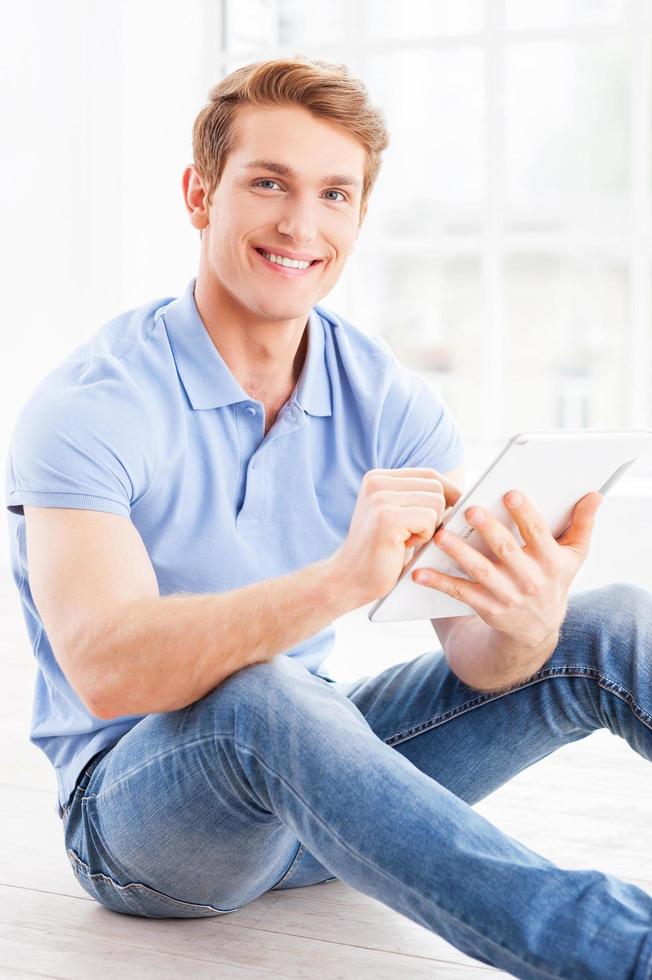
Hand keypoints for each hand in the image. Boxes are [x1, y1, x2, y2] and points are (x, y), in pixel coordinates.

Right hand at [331, 467, 463, 606]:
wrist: (350, 580)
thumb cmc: (381, 551)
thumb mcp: (397, 514)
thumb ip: (418, 497)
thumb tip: (465, 493)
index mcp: (378, 478)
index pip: (430, 475)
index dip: (447, 495)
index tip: (449, 515)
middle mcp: (376, 482)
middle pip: (437, 486)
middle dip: (436, 514)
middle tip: (414, 534)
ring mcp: (380, 498)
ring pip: (437, 501)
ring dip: (430, 527)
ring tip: (406, 539)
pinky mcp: (387, 517)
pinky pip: (430, 518)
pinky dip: (424, 537)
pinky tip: (403, 546)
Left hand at [412, 489, 603, 647]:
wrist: (537, 629)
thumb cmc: (554, 579)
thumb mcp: (574, 556)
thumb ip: (583, 524)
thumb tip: (595, 494)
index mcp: (551, 561)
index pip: (537, 533)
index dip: (524, 514)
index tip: (509, 493)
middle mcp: (529, 579)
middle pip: (506, 551)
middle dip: (488, 530)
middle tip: (470, 510)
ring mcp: (506, 595)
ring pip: (480, 572)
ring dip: (459, 553)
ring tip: (441, 536)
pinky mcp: (486, 607)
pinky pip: (460, 593)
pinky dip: (438, 583)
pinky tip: (418, 572)